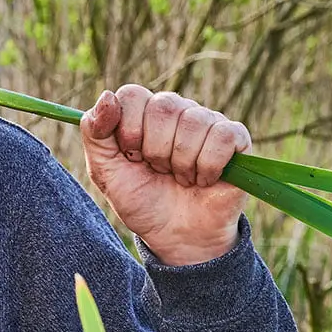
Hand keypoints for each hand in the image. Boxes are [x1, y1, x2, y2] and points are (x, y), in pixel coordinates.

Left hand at [80, 85, 251, 265]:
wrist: (176, 237)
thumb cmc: (142, 201)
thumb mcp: (105, 172)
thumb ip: (95, 134)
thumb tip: (107, 96)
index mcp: (143, 113)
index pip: (133, 95)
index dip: (129, 130)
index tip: (131, 157)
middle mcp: (176, 111)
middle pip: (164, 106)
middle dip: (155, 150)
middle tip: (159, 171)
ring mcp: (207, 122)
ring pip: (193, 122)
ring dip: (182, 163)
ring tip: (181, 178)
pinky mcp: (236, 138)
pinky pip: (222, 137)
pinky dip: (208, 166)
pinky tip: (204, 180)